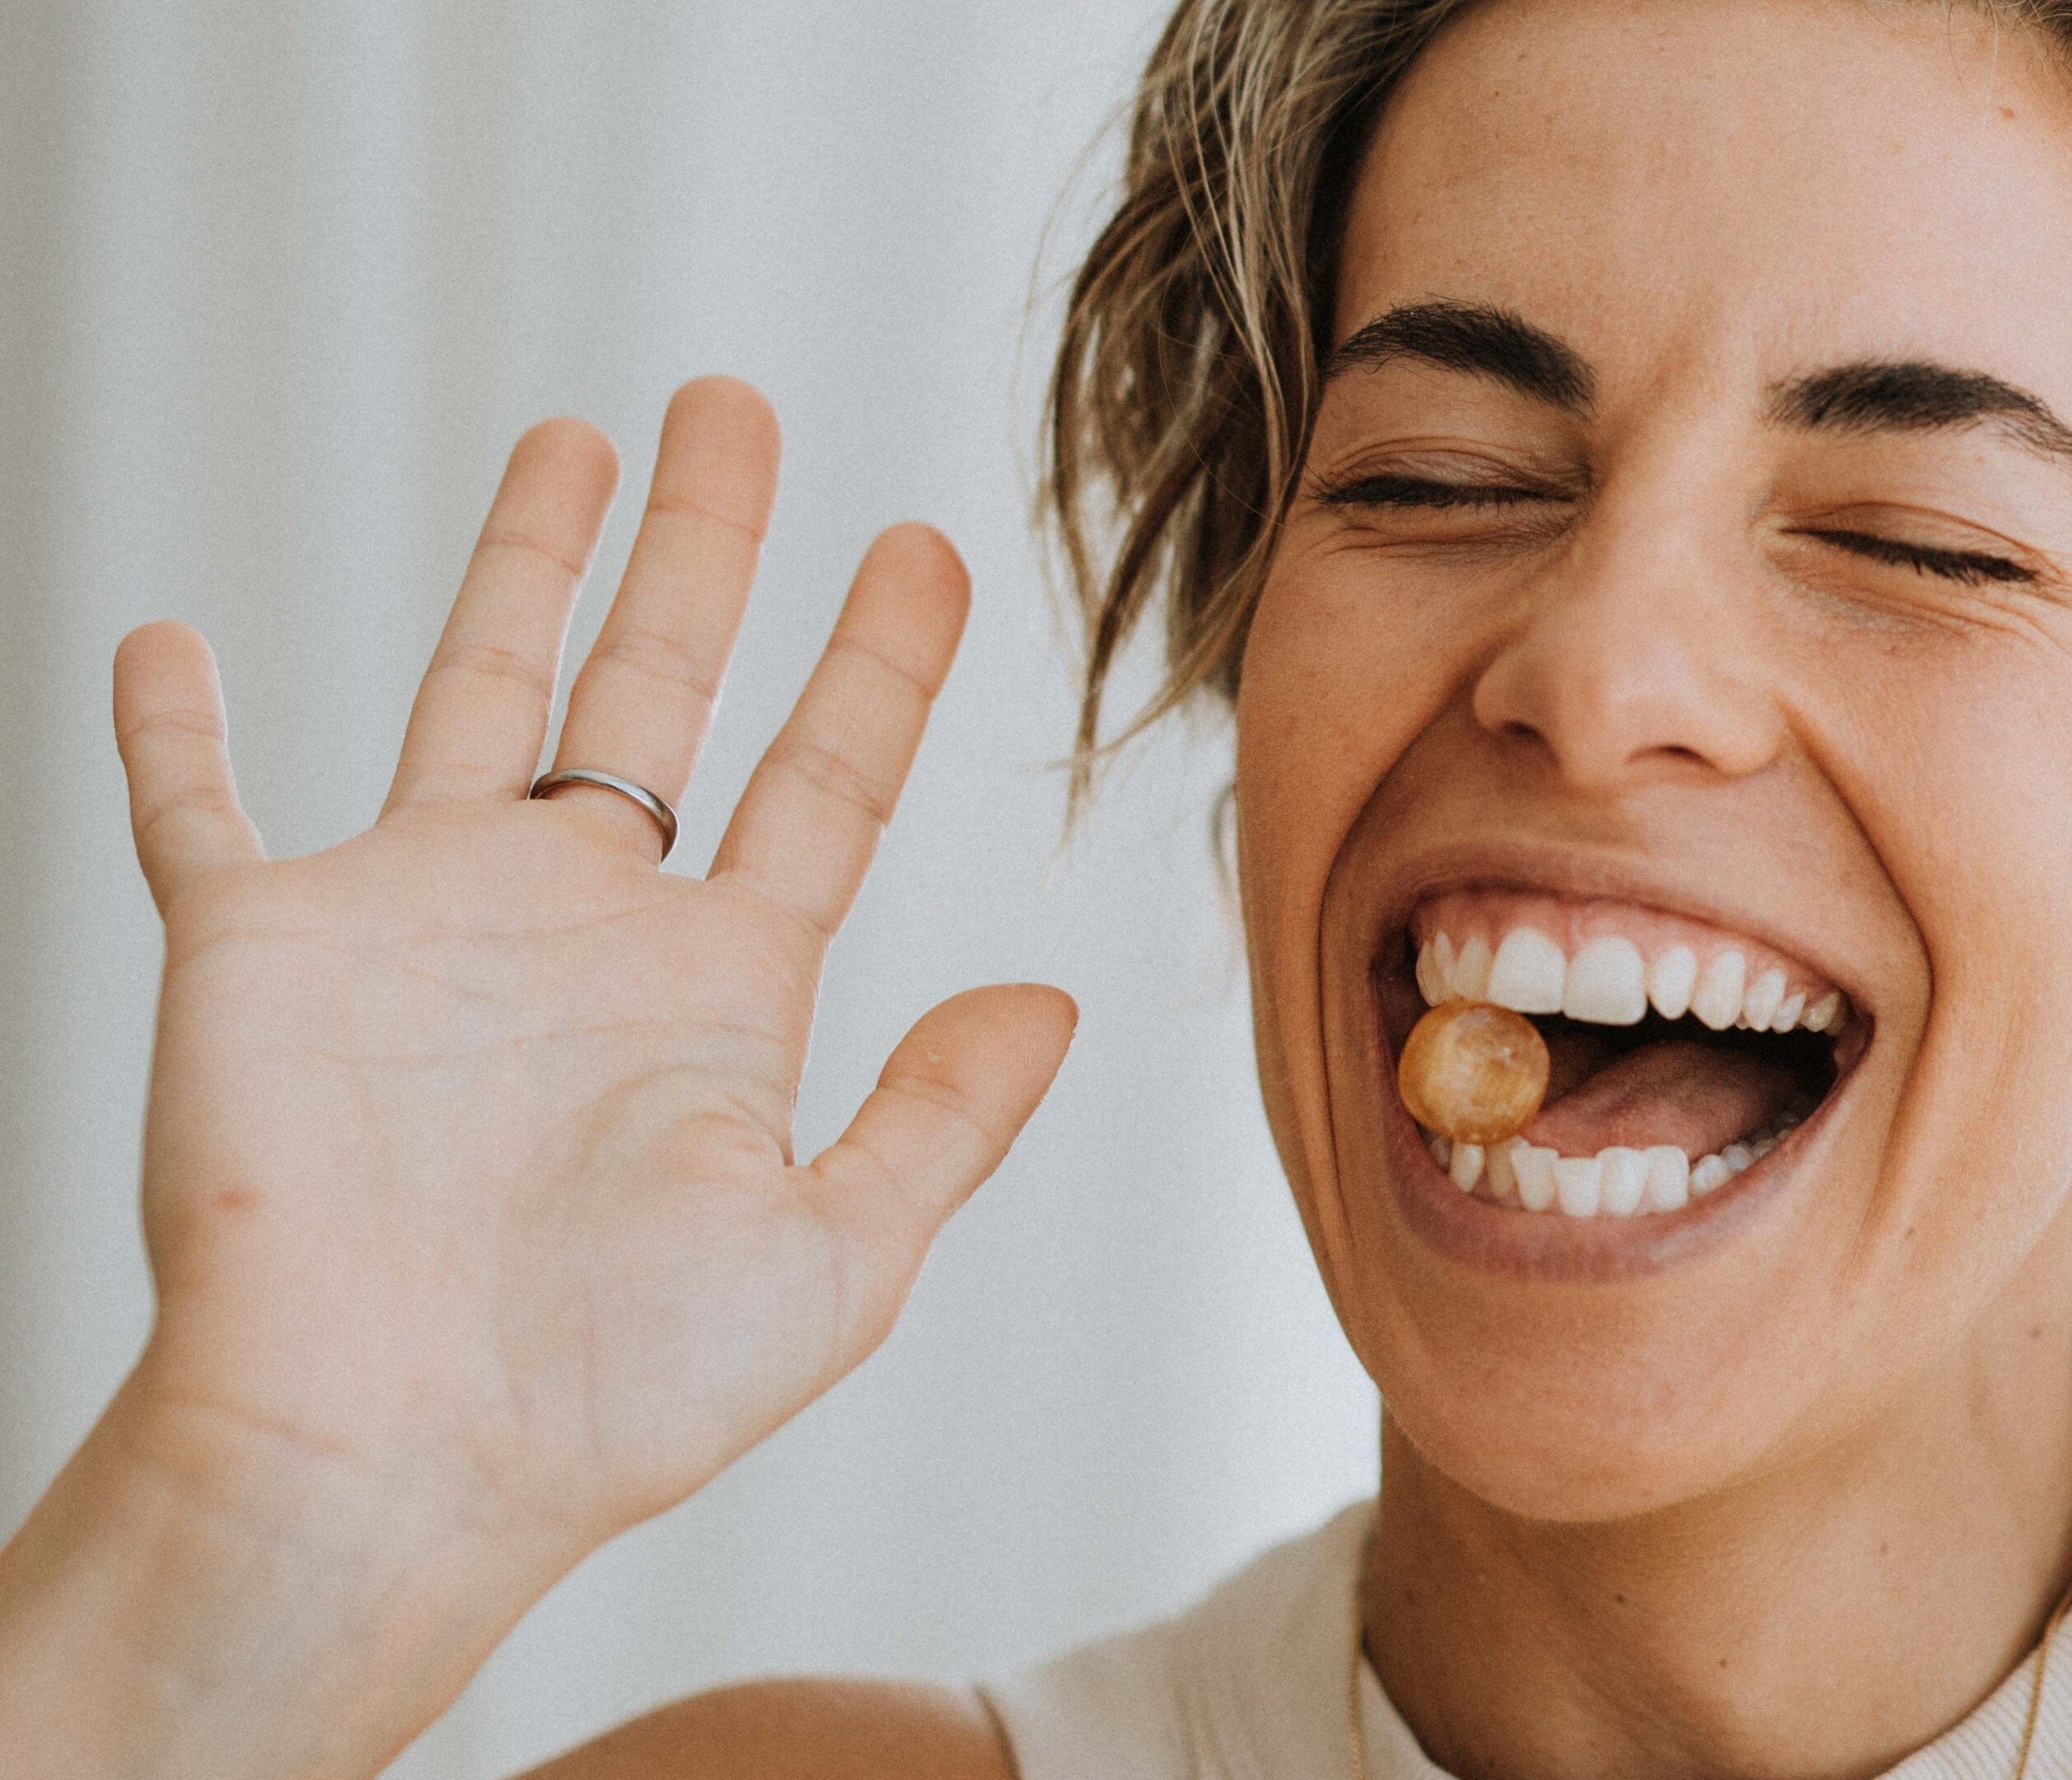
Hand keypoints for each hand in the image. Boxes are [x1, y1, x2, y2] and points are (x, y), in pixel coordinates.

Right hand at [109, 377, 1074, 1570]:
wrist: (387, 1461)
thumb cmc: (607, 1395)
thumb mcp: (836, 1257)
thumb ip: (943, 1121)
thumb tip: (1055, 1000)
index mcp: (717, 992)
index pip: (822, 781)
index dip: (879, 664)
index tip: (927, 549)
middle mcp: (579, 930)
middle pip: (661, 684)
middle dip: (706, 544)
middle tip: (742, 406)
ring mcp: (419, 923)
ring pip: (478, 688)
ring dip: (520, 563)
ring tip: (576, 439)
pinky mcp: (261, 950)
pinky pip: (197, 814)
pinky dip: (174, 735)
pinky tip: (167, 646)